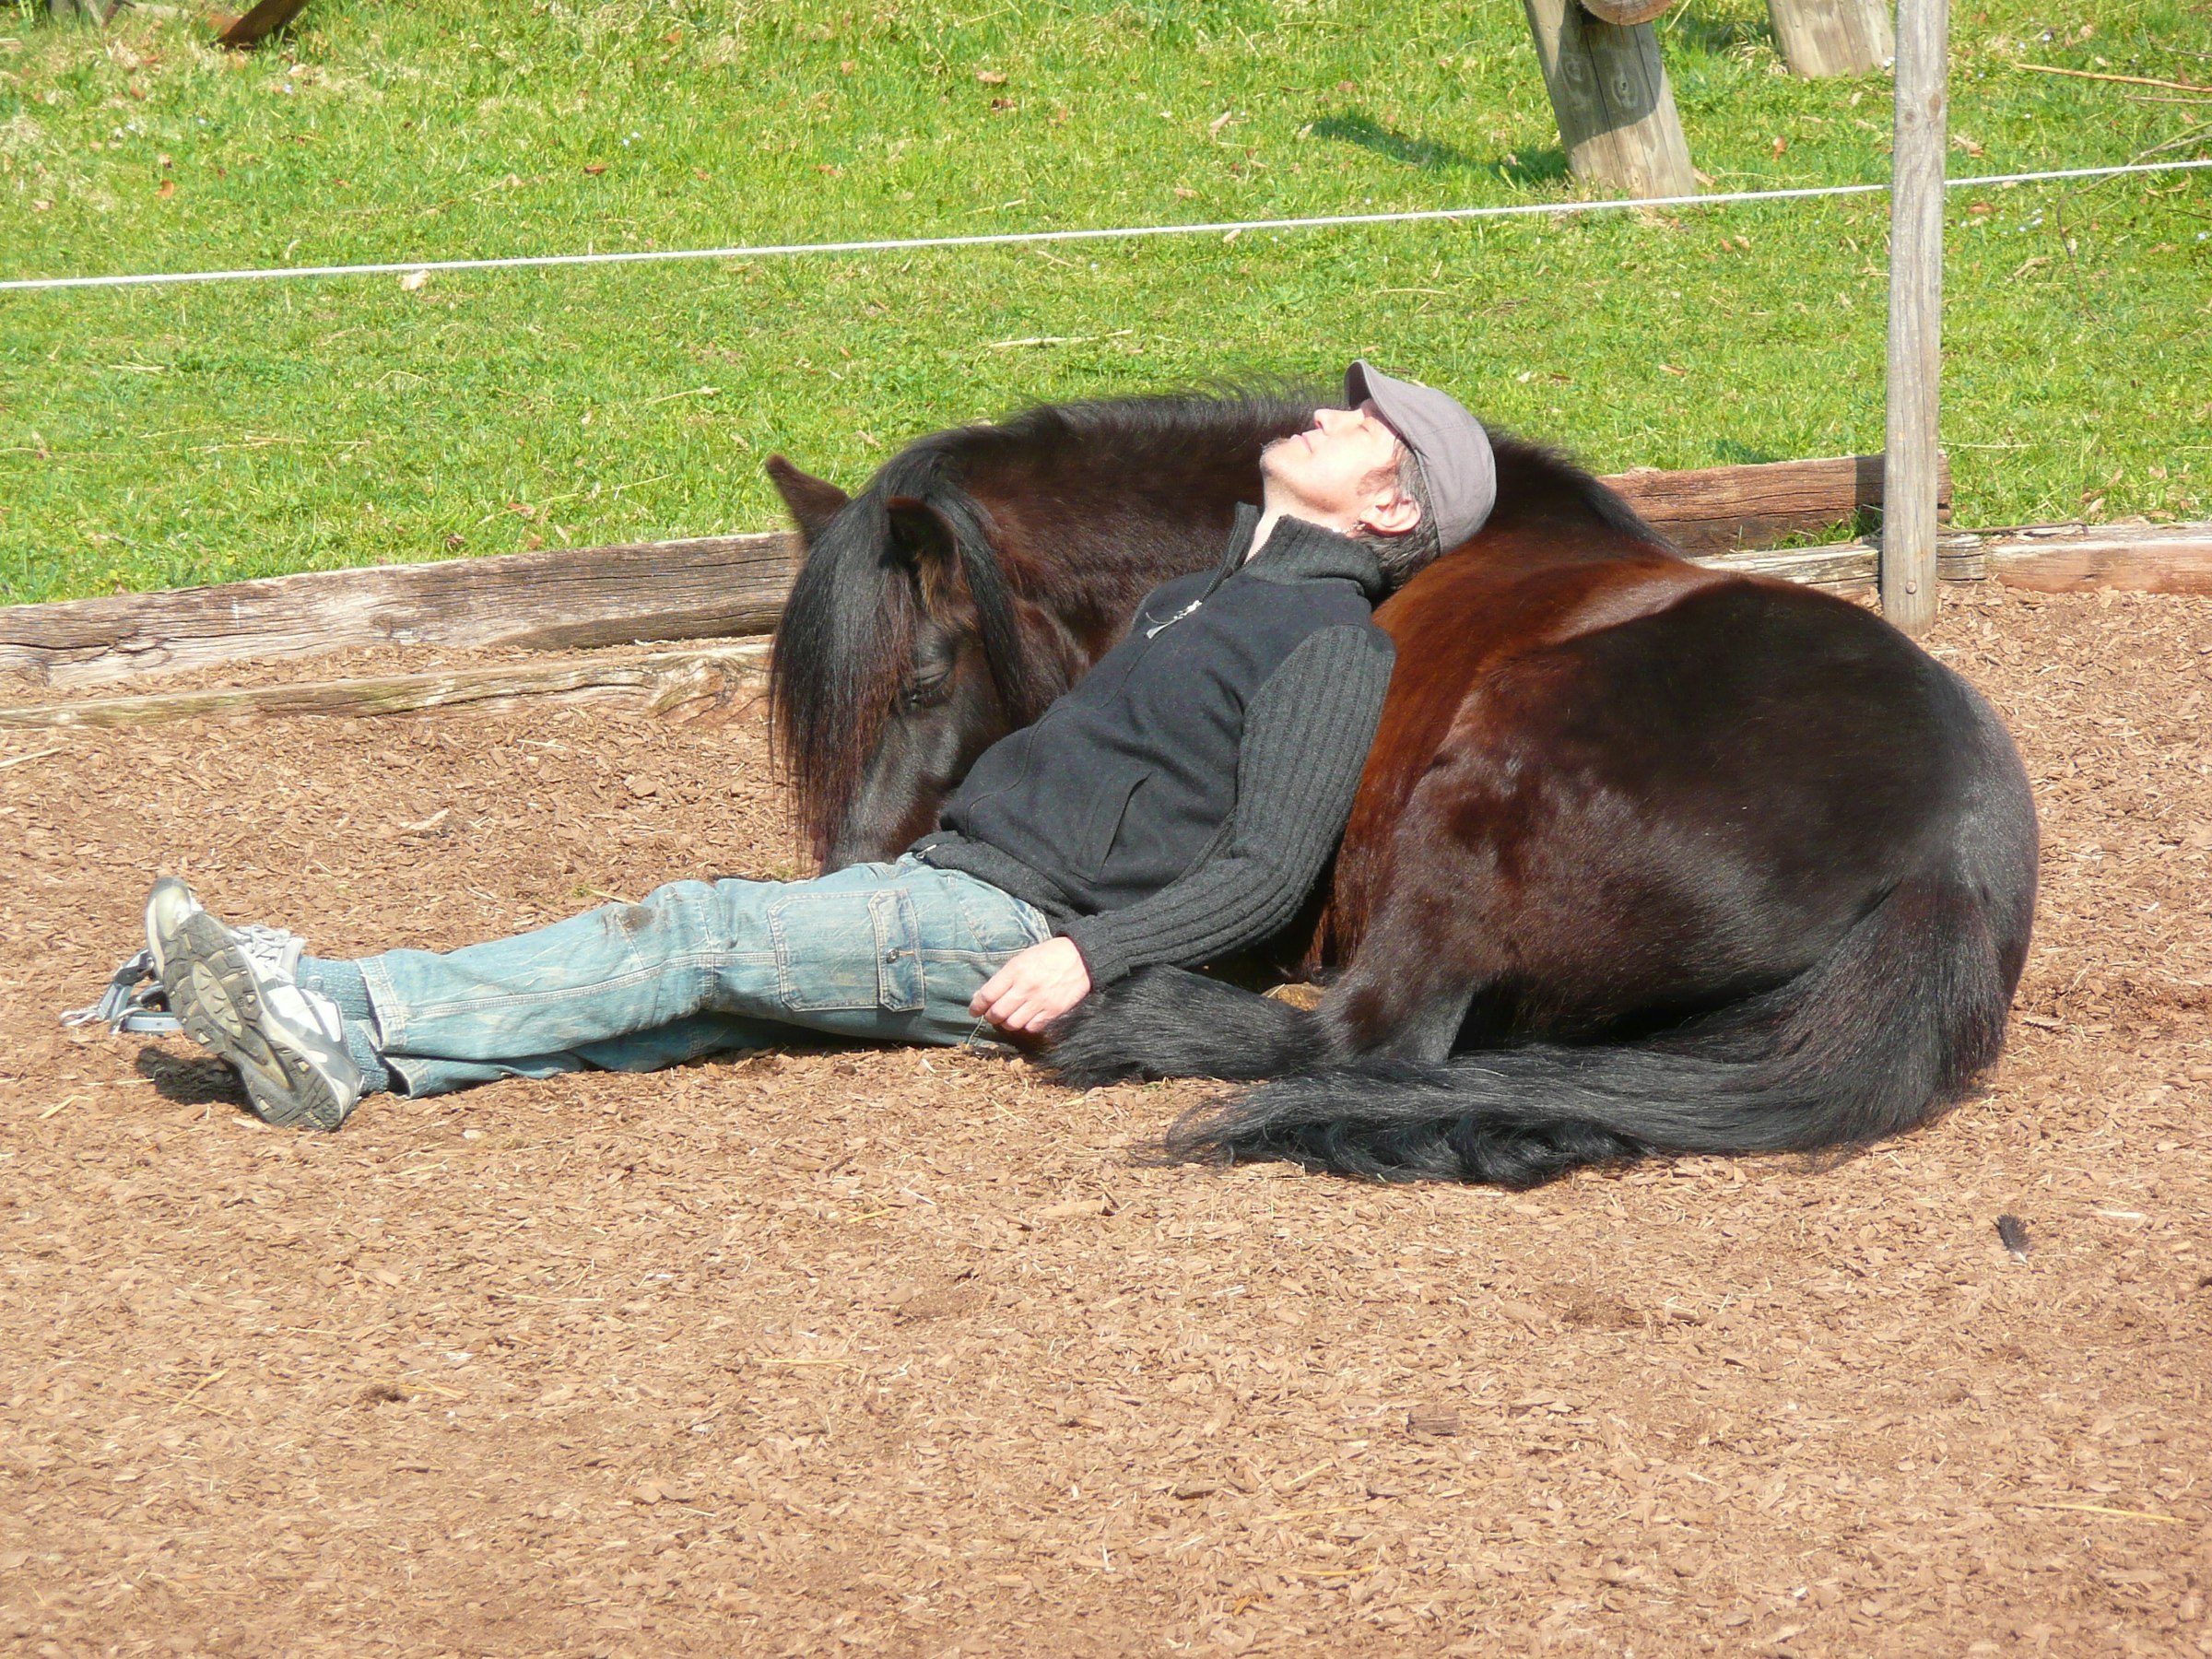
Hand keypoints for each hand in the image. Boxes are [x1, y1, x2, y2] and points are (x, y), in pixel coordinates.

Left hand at [970, 937, 1091, 1033]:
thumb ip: (1003, 978)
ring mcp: (1040, 1001)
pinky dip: (1025, 1026)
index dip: (976, 1006)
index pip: (987, 994)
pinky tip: (1026, 1018)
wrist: (1080, 958)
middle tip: (991, 1015)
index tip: (973, 1011)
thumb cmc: (1047, 956)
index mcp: (1015, 971)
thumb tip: (981, 997)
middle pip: (997, 1013)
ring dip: (1006, 1023)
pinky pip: (1031, 1027)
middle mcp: (1025, 988)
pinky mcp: (1053, 1011)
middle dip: (990, 1016)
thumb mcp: (1021, 959)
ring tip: (1008, 1017)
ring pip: (1012, 1024)